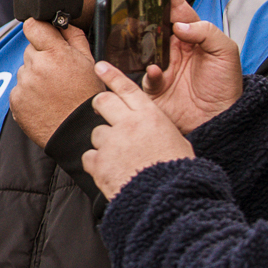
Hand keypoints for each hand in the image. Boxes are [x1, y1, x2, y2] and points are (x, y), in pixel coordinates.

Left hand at [10, 16, 99, 146]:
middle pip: (30, 50)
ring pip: (25, 70)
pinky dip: (28, 92)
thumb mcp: (90, 63)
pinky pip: (19, 88)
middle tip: (59, 72)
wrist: (78, 133)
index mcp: (55, 54)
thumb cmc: (88, 98)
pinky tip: (45, 101)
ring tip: (54, 90)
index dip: (38, 29)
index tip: (42, 34)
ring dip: (35, 75)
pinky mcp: (15, 100)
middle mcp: (36, 67)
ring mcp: (24, 84)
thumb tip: (62, 22)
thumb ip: (74, 37)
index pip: (32, 26)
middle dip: (42, 56)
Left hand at [83, 59, 194, 199]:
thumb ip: (156, 128)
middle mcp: (128, 125)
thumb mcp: (177, 142)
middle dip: (101, 106)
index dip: (111, 75)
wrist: (169, 201)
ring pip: (96, 133)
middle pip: (103, 102)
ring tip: (120, 159)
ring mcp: (111, 143)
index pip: (127, 88)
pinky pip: (88, 156)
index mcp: (151, 117)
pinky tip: (110, 172)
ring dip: (103, 143)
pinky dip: (96, 164)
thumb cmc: (178, 174)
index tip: (100, 66)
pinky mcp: (99, 162)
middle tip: (103, 114)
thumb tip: (147, 126)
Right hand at [136, 0, 243, 133]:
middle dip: (141, 12)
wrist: (220, 119)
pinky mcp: (153, 86)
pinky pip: (143, 74)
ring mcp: (162, 66)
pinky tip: (155, 72)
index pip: (176, 9)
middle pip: (153, 23)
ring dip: (138, 41)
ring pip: (142, 46)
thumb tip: (179, 26)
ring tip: (135, 34)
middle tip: (131, 3)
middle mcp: (173, 48)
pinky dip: (147, 72)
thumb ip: (208, 33)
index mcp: (193, 36)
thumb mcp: (227, 53)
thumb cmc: (226, 86)